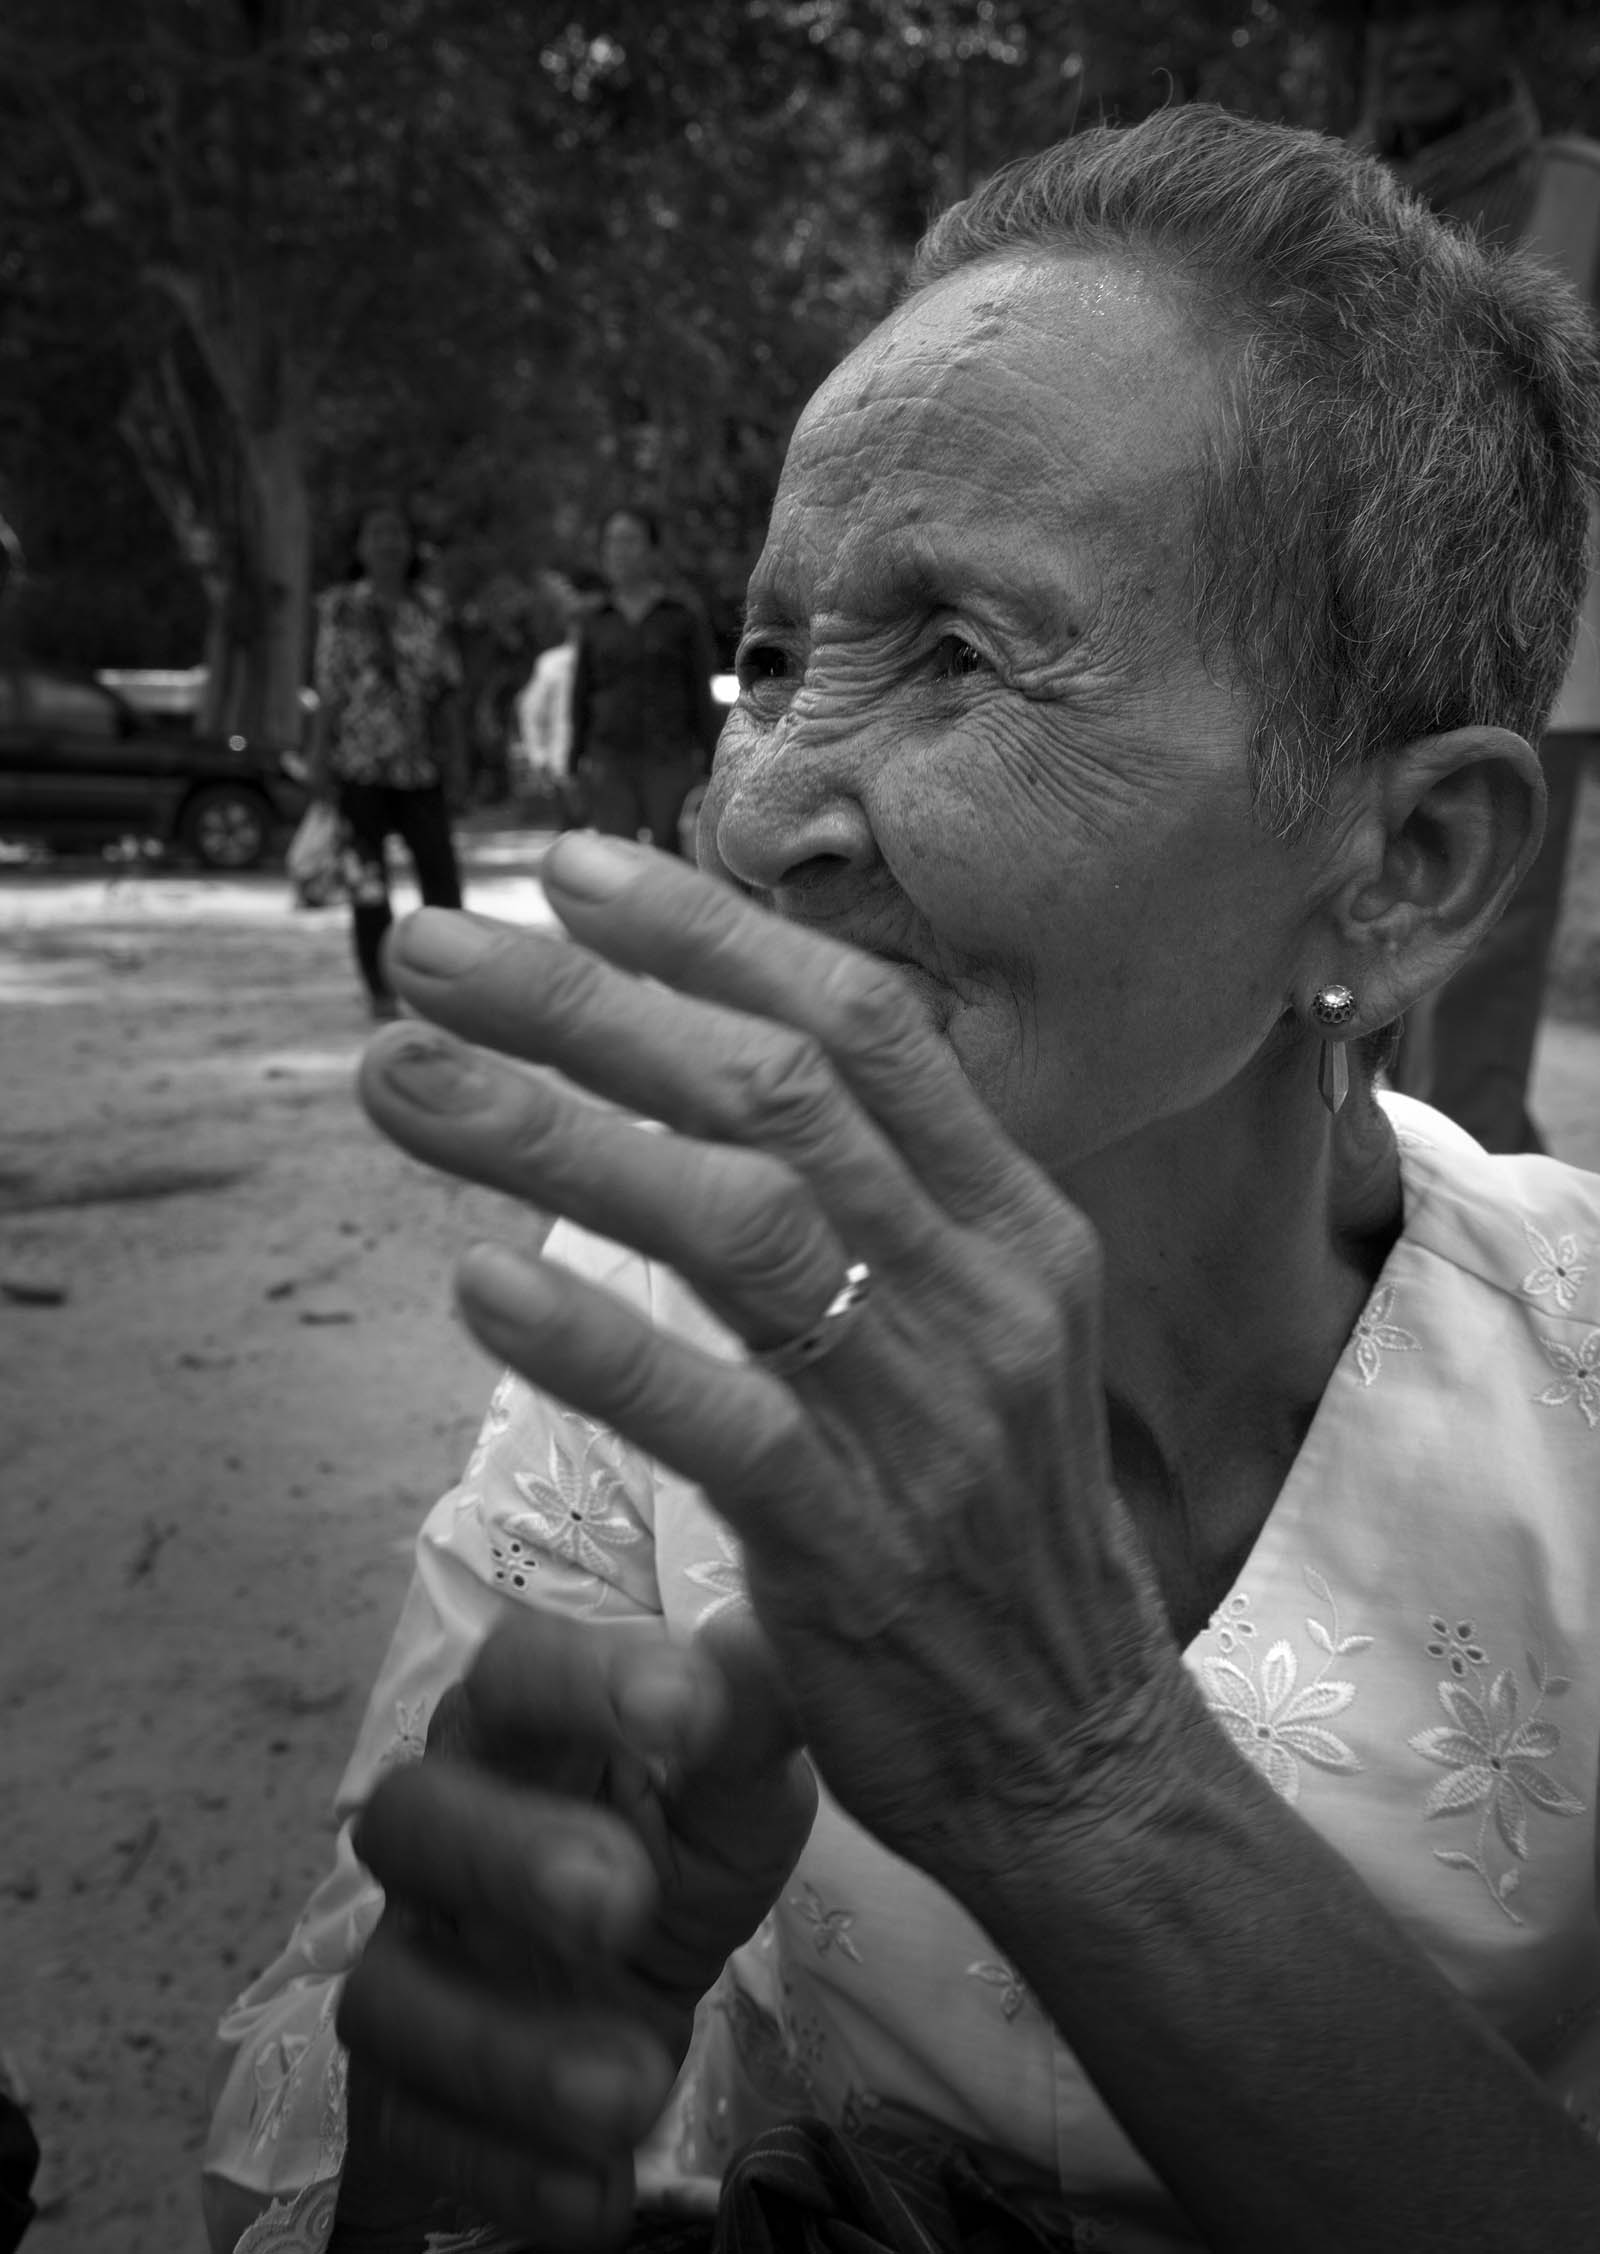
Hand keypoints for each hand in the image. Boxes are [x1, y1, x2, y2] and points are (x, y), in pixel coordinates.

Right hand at [334, 1605, 814, 2245]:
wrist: (615, 1989)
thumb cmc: (672, 1848)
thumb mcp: (736, 1785)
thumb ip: (752, 1722)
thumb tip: (776, 1640)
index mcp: (522, 1730)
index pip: (514, 1670)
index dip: (581, 1682)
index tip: (683, 1708)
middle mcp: (440, 1832)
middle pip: (410, 1817)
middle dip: (507, 1860)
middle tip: (621, 1904)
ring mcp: (411, 1961)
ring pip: (390, 1994)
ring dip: (506, 2048)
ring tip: (635, 2083)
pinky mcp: (404, 2089)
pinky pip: (414, 2132)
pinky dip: (504, 2170)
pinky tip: (599, 2193)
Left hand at [357, 839, 1195, 1903]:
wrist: (1078, 1757)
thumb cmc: (994, 1534)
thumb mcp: (982, 1337)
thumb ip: (881, 1209)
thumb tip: (726, 1067)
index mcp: (1018, 1226)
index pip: (867, 1030)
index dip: (715, 936)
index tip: (573, 872)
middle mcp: (986, 1295)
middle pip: (779, 1095)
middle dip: (591, 1004)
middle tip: (434, 949)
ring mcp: (930, 1419)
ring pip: (739, 1225)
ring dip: (556, 1134)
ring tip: (402, 1077)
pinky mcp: (860, 1548)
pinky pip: (717, 1417)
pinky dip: (592, 1342)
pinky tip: (477, 1284)